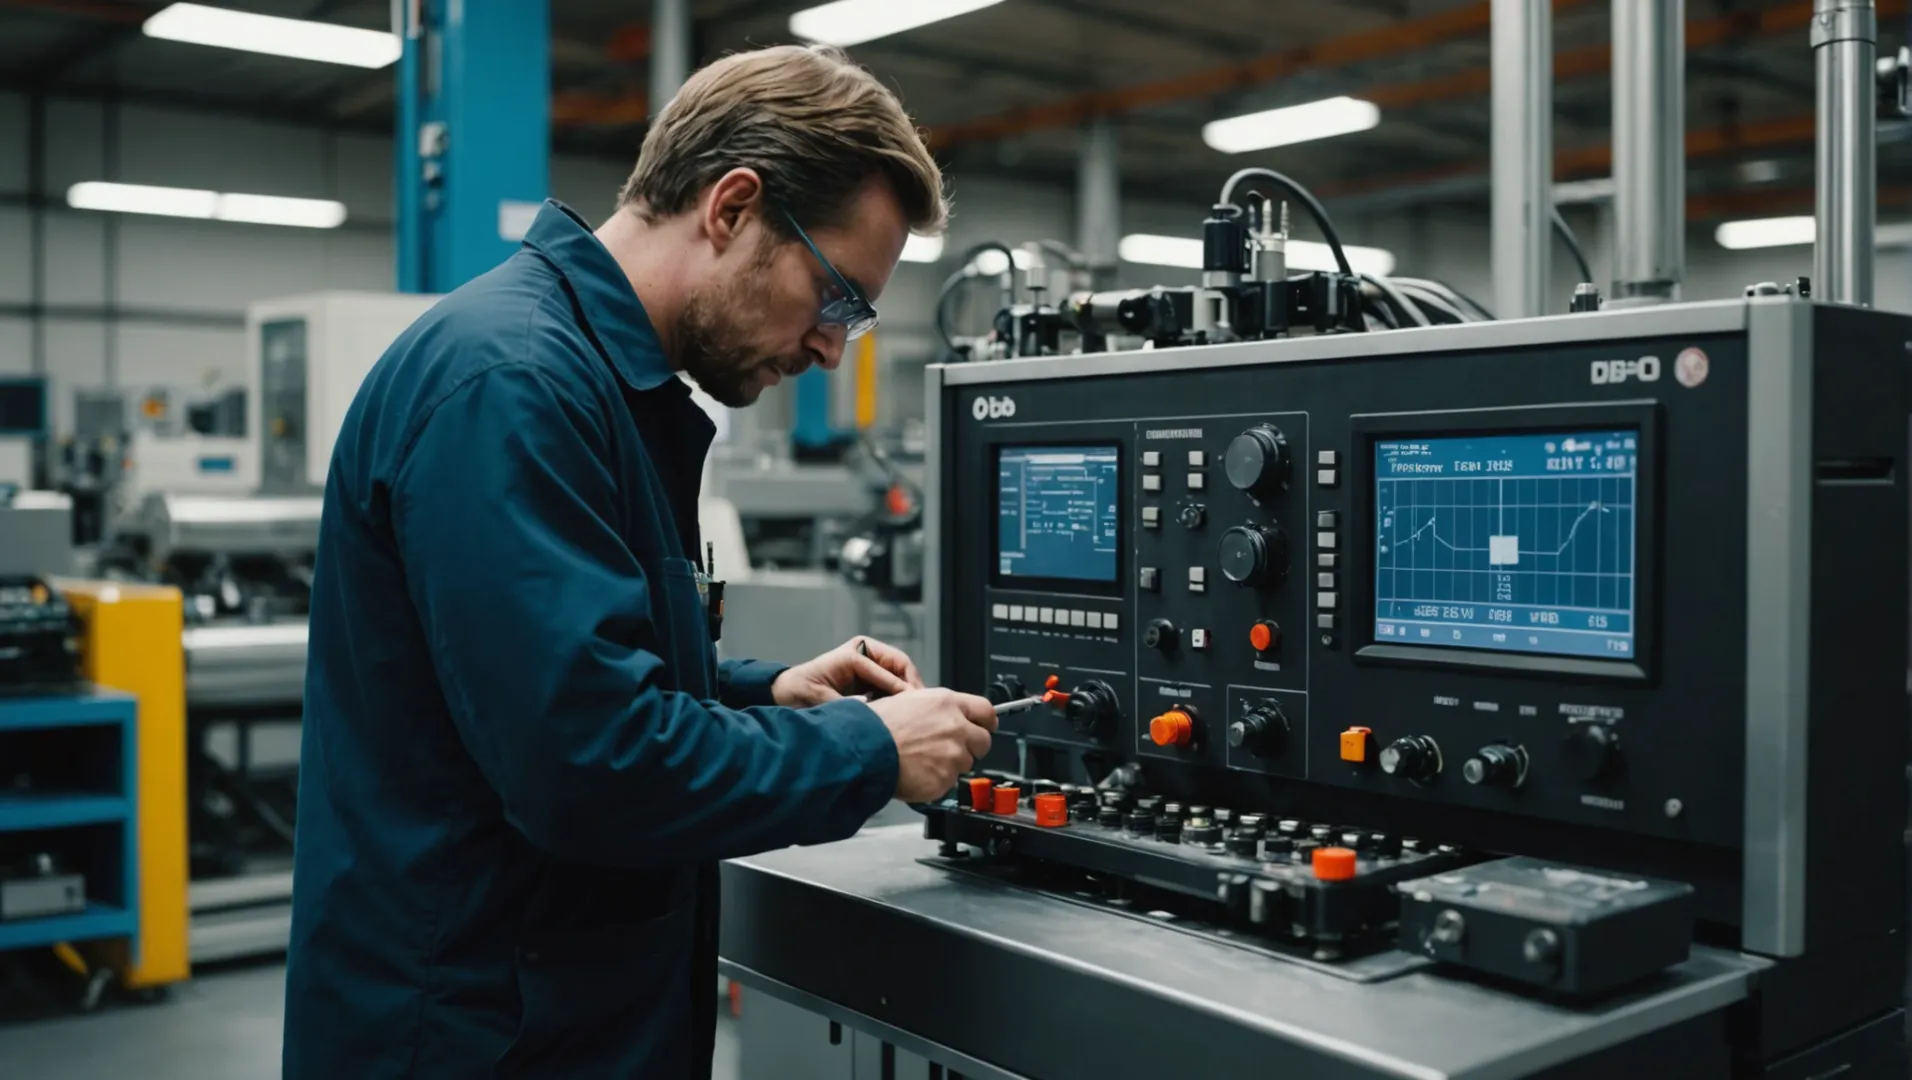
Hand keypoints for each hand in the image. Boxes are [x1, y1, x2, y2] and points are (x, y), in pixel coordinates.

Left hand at [771, 637, 925, 707]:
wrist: (787, 692)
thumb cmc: (799, 691)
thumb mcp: (818, 698)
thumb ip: (843, 702)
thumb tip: (868, 706)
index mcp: (853, 653)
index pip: (887, 668)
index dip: (901, 687)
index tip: (912, 705)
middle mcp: (865, 653)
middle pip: (901, 665)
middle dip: (912, 685)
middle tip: (923, 707)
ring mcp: (870, 663)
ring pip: (901, 675)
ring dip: (909, 692)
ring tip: (918, 712)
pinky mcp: (871, 677)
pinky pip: (893, 684)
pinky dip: (900, 697)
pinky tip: (905, 713)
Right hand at [868, 688, 997, 802]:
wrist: (864, 750)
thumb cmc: (877, 725)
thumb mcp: (908, 700)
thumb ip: (936, 708)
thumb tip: (946, 715)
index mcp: (947, 703)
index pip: (986, 711)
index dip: (986, 721)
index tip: (986, 727)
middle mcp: (956, 727)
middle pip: (984, 741)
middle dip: (971, 746)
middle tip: (950, 749)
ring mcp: (953, 755)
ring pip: (965, 764)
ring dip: (951, 765)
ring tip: (923, 760)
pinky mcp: (945, 779)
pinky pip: (949, 783)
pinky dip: (936, 781)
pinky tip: (918, 772)